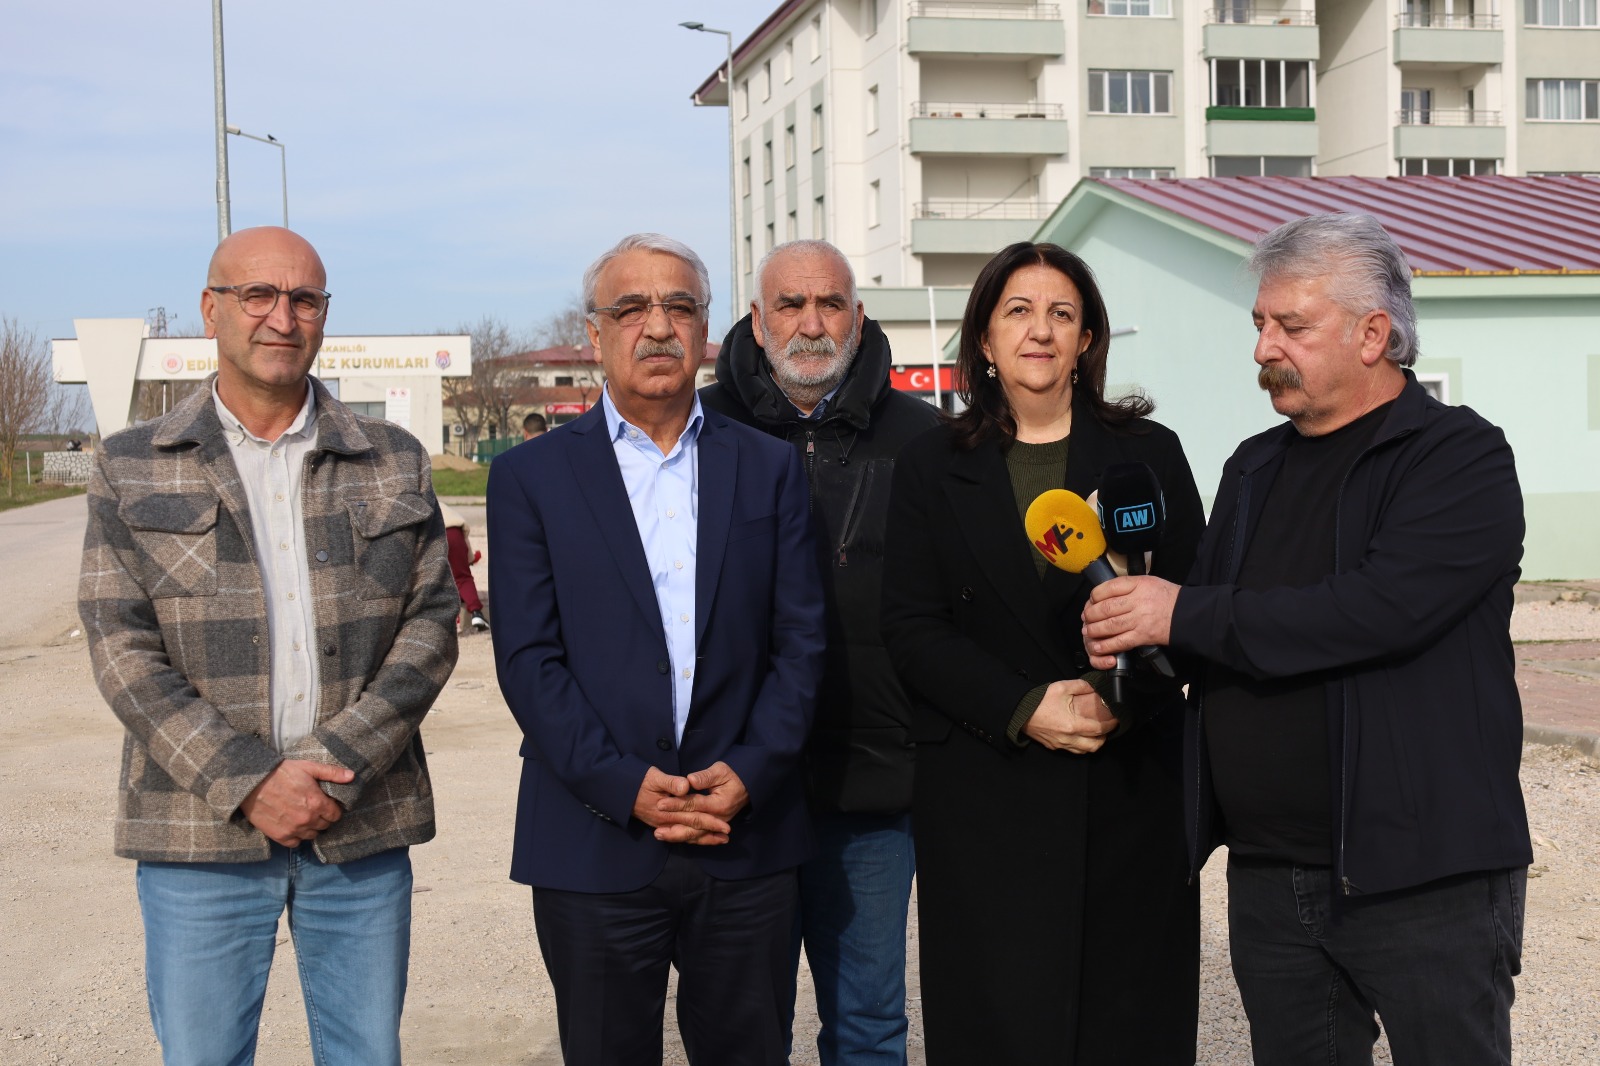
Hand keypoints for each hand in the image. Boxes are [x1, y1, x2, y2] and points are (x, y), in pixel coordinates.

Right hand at [239, 760, 354, 846]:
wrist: (253, 782)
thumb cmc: (282, 772)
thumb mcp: (309, 767)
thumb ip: (332, 773)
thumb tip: (352, 776)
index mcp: (317, 803)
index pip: (336, 815)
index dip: (333, 809)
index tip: (327, 804)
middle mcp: (308, 820)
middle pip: (325, 826)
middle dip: (323, 818)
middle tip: (315, 809)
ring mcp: (294, 829)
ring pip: (312, 835)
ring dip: (311, 828)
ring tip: (304, 817)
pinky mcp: (280, 836)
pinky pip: (296, 843)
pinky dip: (297, 837)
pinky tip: (293, 825)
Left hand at [652, 761, 749, 845]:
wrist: (747, 787)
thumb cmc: (732, 776)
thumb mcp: (720, 770)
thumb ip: (705, 776)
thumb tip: (690, 780)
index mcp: (719, 803)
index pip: (694, 804)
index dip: (676, 804)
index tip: (660, 803)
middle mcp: (719, 818)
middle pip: (693, 824)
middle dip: (673, 825)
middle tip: (656, 827)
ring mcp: (717, 825)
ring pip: (695, 834)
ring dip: (676, 836)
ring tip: (659, 835)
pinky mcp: (714, 827)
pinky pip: (699, 836)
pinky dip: (686, 838)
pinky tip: (672, 838)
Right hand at [1023, 679, 1117, 753]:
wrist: (1019, 712)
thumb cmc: (1039, 701)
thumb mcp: (1062, 688)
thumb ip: (1081, 686)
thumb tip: (1093, 687)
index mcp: (1073, 725)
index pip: (1099, 730)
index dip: (1111, 725)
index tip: (1116, 720)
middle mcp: (1068, 738)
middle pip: (1094, 746)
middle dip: (1104, 738)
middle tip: (1107, 728)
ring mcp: (1060, 744)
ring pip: (1083, 751)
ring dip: (1093, 744)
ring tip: (1095, 734)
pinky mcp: (1053, 746)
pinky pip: (1072, 750)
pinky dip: (1080, 745)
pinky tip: (1080, 736)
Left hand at [1081, 576, 1179, 669]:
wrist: (1188, 613)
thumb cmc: (1168, 597)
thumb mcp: (1148, 581)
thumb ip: (1128, 585)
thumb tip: (1105, 593)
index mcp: (1138, 584)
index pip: (1109, 588)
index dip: (1095, 596)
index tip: (1091, 601)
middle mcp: (1137, 601)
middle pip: (1105, 608)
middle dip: (1091, 614)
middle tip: (1086, 618)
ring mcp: (1140, 619)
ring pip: (1110, 625)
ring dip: (1094, 630)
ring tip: (1088, 631)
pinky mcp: (1143, 636)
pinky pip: (1120, 642)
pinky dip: (1106, 646)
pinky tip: (1098, 647)